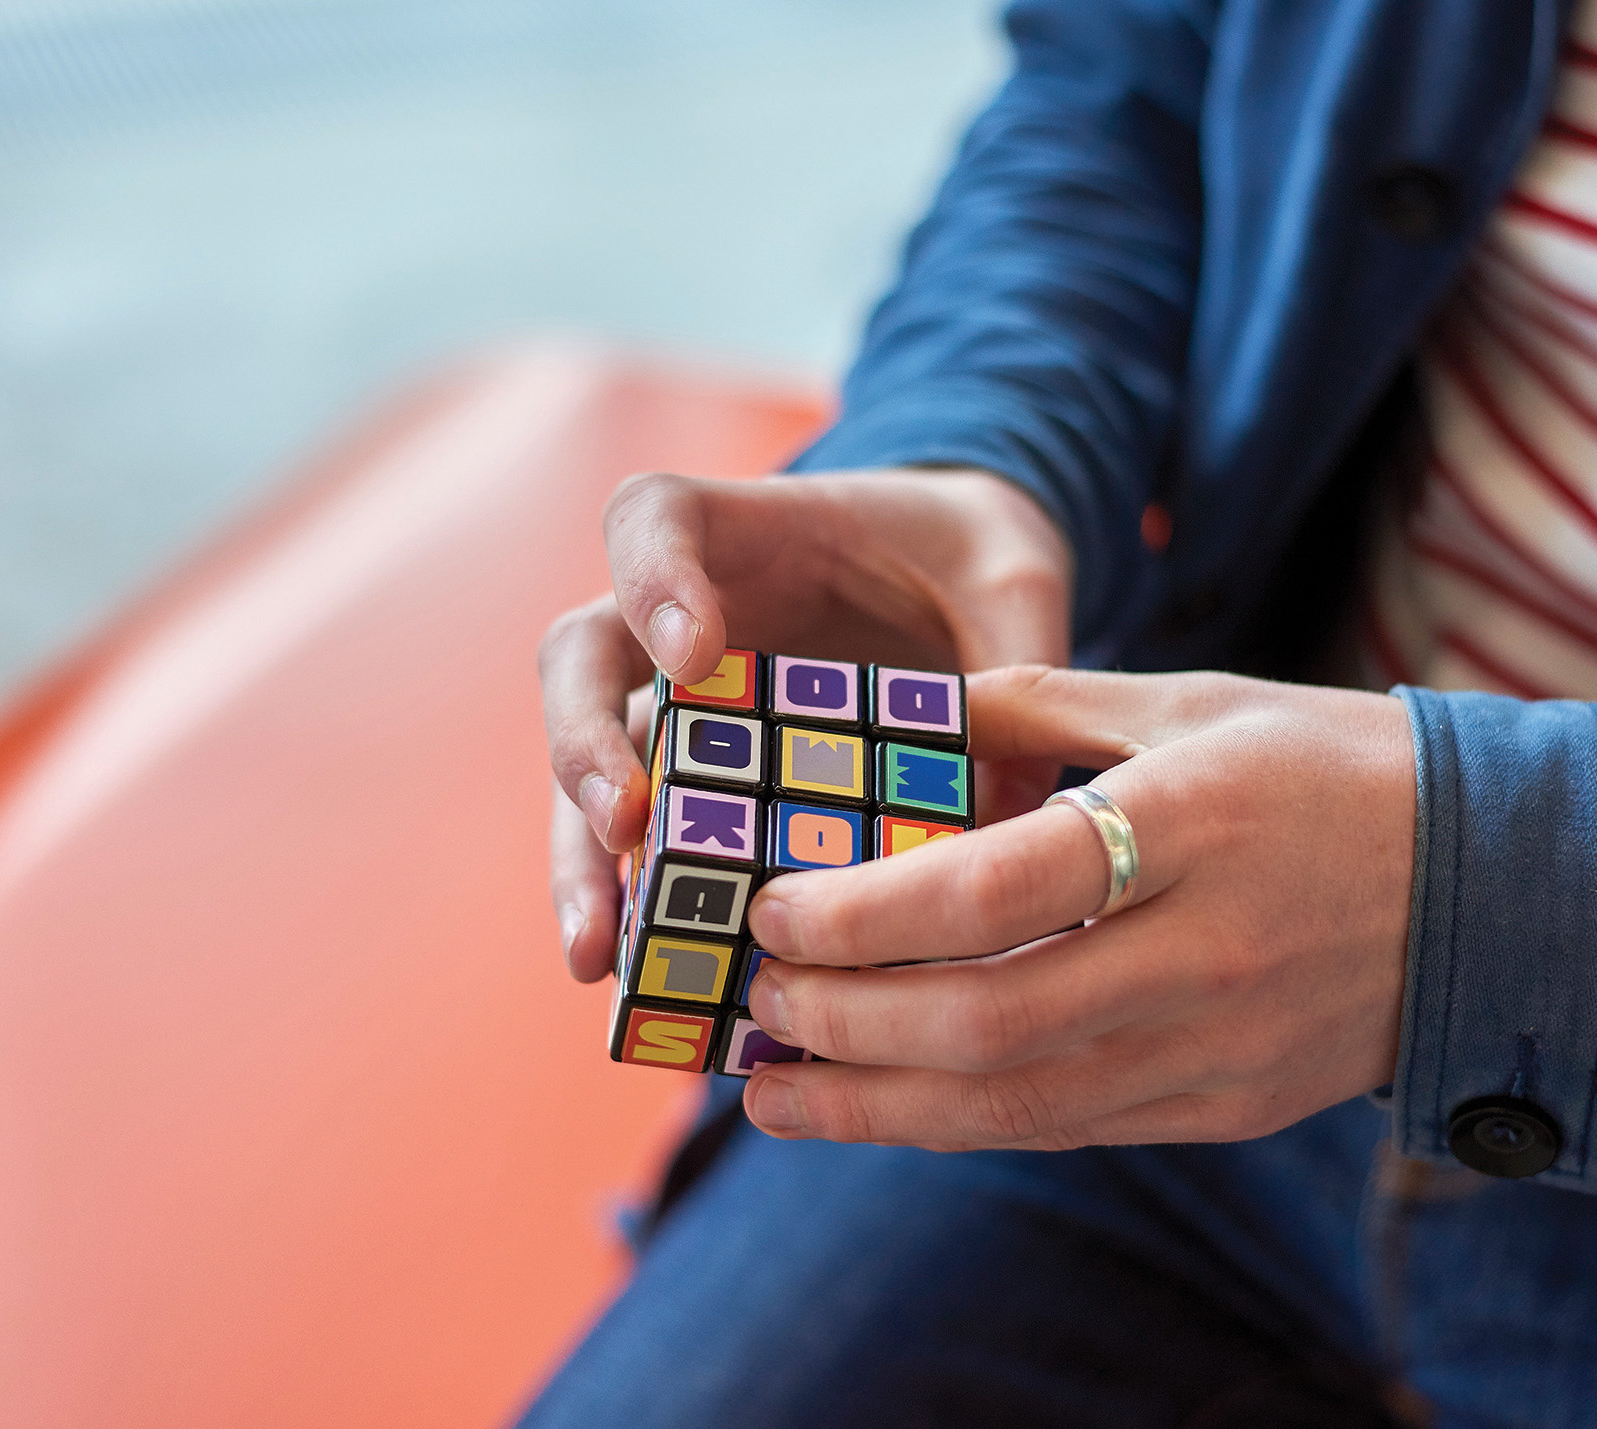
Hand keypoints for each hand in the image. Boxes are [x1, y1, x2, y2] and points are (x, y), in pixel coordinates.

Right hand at [541, 468, 1071, 981]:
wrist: (960, 580)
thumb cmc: (975, 557)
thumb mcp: (1015, 582)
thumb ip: (1013, 665)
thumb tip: (1006, 817)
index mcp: (747, 531)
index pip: (653, 520)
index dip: (651, 579)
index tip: (692, 655)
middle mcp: (681, 617)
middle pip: (581, 657)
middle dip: (586, 743)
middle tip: (627, 824)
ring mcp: (678, 705)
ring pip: (590, 770)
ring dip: (583, 862)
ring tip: (596, 954)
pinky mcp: (698, 784)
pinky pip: (646, 845)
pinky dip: (641, 911)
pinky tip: (646, 986)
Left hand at [736, 666, 1416, 1148]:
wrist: (1499, 888)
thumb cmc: (1336, 769)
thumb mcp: (1203, 700)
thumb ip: (1051, 700)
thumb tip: (921, 710)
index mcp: (1196, 821)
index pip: (1001, 885)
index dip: (867, 913)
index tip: (773, 912)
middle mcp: (1207, 949)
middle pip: (989, 1019)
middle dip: (846, 1023)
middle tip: (754, 1001)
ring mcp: (1221, 1045)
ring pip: (1017, 1102)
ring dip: (877, 1105)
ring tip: (774, 1090)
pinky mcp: (1228, 1106)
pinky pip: (1070, 1126)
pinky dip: (960, 1123)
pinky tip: (882, 1109)